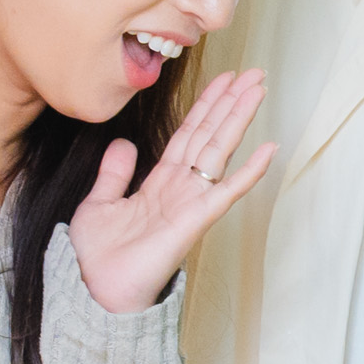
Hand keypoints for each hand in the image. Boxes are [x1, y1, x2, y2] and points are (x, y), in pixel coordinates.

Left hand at [70, 70, 270, 310]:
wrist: (95, 290)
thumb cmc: (98, 257)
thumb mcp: (98, 203)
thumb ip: (114, 173)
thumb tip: (123, 143)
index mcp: (160, 184)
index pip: (188, 136)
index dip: (206, 106)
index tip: (224, 79)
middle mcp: (181, 190)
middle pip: (211, 136)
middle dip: (230, 103)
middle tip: (254, 74)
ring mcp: (191, 204)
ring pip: (220, 152)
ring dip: (239, 120)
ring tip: (258, 90)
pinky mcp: (194, 221)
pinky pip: (226, 192)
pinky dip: (249, 172)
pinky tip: (268, 150)